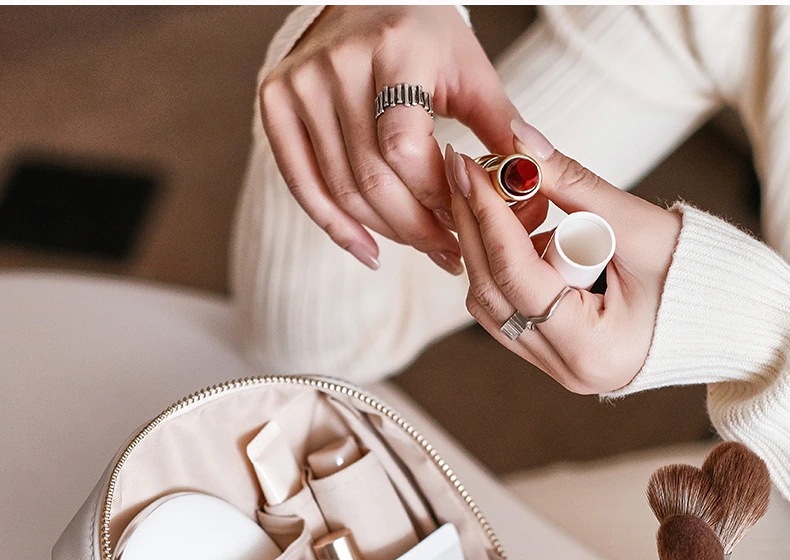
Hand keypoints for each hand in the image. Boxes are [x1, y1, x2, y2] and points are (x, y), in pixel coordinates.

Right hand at [259, 6, 530, 273]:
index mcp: (394, 48)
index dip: (435, 198)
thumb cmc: (426, 40)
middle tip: (448, 251)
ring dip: (386, 233)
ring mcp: (300, 82)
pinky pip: (303, 185)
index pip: (405, 149)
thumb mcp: (470, 71)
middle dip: (416, 228)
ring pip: (342, 191)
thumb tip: (535, 174)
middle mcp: (338, 63)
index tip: (465, 222)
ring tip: (423, 248)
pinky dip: (336, 227)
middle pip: (372, 180)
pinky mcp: (274, 101)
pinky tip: (368, 251)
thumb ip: (502, 125)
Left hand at [446, 120, 681, 393]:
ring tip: (508, 199)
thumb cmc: (697, 274)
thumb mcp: (638, 225)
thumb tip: (519, 139)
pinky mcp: (557, 359)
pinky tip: (523, 231)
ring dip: (490, 251)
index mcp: (592, 349)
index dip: (488, 216)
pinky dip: (507, 271)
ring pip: (493, 309)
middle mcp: (568, 372)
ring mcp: (559, 372)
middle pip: (493, 296)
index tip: (468, 166)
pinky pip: (511, 315)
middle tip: (465, 171)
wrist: (727, 318)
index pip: (517, 275)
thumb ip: (574, 183)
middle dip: (476, 229)